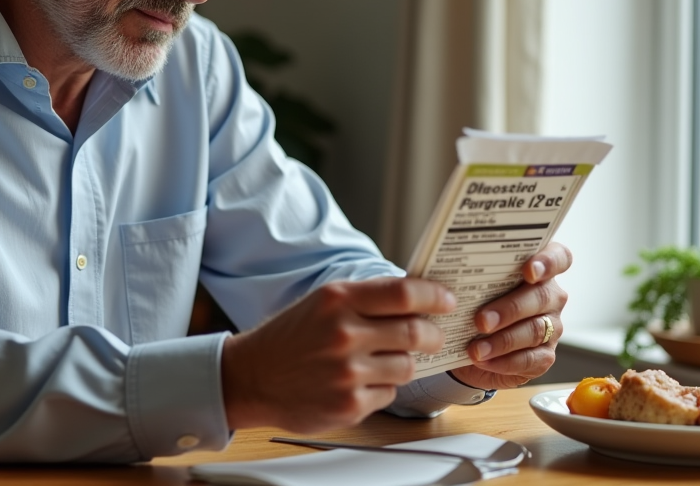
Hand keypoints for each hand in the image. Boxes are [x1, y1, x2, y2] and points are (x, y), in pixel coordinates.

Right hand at [221, 277, 455, 432]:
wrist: (252, 377)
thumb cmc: (292, 336)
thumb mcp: (324, 302)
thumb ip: (368, 298)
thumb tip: (419, 297)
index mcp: (338, 300)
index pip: (404, 294)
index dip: (434, 297)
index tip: (447, 301)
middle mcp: (343, 334)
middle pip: (416, 332)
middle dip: (433, 335)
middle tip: (434, 336)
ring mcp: (347, 373)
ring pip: (407, 366)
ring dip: (403, 363)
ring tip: (380, 360)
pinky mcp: (349, 405)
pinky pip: (389, 394)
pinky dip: (382, 388)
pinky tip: (359, 382)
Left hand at [450, 242, 571, 389]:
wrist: (470, 345)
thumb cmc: (474, 306)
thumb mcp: (473, 288)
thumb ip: (475, 277)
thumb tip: (451, 275)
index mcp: (537, 270)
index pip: (558, 257)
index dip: (547, 262)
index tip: (528, 271)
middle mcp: (550, 296)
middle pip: (541, 297)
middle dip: (510, 309)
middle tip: (481, 320)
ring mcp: (552, 326)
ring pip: (535, 330)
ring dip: (503, 340)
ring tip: (476, 348)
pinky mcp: (545, 355)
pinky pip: (530, 359)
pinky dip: (504, 361)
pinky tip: (483, 360)